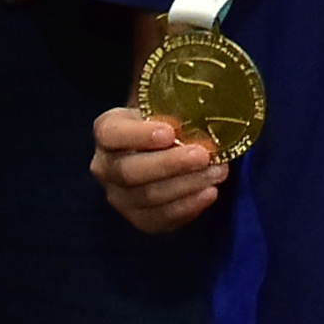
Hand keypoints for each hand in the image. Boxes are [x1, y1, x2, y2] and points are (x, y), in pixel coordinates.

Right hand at [90, 103, 230, 233]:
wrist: (164, 147)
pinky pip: (160, 219)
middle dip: (170, 164)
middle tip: (203, 155)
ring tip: (217, 172)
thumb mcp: (166, 105)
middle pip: (130, 172)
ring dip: (186, 185)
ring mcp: (120, 197)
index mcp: (107, 131)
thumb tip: (206, 106)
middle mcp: (105, 167)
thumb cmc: (167, 120)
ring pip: (148, 198)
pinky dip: (188, 207)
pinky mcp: (138, 219)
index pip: (111, 134)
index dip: (139, 135)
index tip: (170, 132)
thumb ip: (176, 105)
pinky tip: (209, 193)